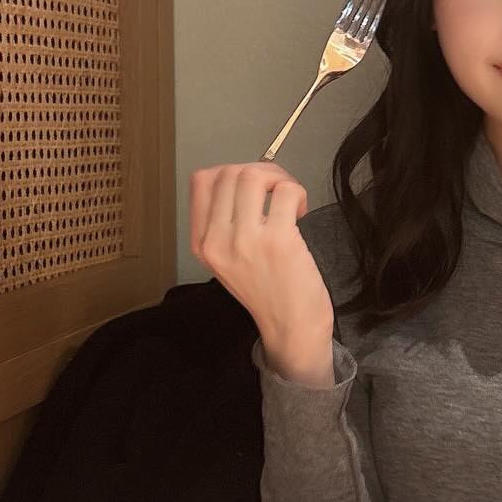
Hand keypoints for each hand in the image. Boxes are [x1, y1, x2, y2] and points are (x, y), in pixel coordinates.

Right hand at [189, 163, 335, 385]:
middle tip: (279, 192)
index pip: (202, 181)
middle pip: (230, 172)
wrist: (291, 329)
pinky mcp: (277, 240)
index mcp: (202, 243)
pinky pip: (286, 191)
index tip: (253, 188)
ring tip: (290, 201)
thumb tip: (249, 177)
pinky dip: (297, 193)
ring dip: (279, 179)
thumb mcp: (229, 259)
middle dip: (262, 172)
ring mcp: (245, 240)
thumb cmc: (267, 292)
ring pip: (253, 175)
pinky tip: (299, 214)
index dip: (232, 171)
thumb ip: (227, 221)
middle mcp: (217, 240)